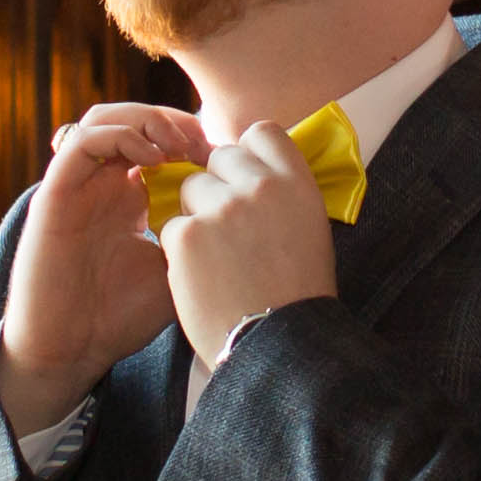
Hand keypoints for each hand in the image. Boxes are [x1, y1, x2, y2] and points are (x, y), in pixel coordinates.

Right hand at [0, 103, 212, 434]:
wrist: (69, 351)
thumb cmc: (120, 318)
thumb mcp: (177, 271)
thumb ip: (199, 237)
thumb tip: (246, 212)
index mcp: (128, 197)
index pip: (156, 141)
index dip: (191, 138)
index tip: (224, 158)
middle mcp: (101, 184)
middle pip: (133, 120)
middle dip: (173, 121)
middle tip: (204, 143)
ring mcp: (77, 186)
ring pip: (106, 118)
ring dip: (145, 119)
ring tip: (178, 144)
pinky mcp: (54, 194)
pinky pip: (81, 141)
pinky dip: (119, 137)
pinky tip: (151, 159)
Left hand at [158, 122, 338, 369]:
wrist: (278, 347)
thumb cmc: (297, 296)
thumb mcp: (309, 230)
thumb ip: (282, 193)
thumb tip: (255, 172)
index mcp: (297, 183)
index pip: (262, 133)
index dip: (249, 155)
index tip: (246, 179)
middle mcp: (260, 186)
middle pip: (220, 158)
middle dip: (218, 185)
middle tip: (228, 228)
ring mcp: (221, 208)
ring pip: (190, 189)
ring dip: (196, 215)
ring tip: (216, 259)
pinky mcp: (186, 235)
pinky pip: (172, 225)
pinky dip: (180, 250)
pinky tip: (202, 278)